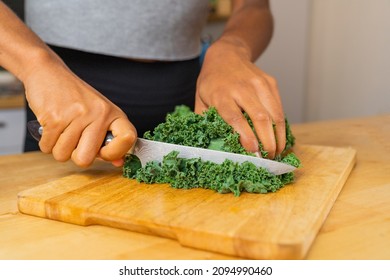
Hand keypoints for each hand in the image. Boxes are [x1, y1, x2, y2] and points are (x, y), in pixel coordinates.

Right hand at [23, 52, 136, 166]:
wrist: (49, 73)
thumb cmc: (75, 98)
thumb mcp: (99, 113)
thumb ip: (108, 138)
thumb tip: (119, 163)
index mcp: (113, 113)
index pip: (128, 139)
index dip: (115, 153)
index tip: (103, 152)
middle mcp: (98, 114)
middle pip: (86, 159)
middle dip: (76, 156)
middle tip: (75, 141)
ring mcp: (76, 116)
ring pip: (63, 155)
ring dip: (58, 148)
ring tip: (62, 129)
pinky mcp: (54, 117)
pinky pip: (47, 147)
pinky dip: (46, 142)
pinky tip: (51, 126)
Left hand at [195, 40, 284, 158]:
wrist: (227, 55)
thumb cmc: (211, 82)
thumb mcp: (200, 100)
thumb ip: (206, 121)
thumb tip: (212, 145)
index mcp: (220, 94)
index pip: (235, 118)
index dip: (245, 136)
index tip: (253, 151)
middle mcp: (241, 88)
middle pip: (259, 117)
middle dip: (267, 141)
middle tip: (268, 158)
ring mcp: (259, 84)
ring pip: (274, 114)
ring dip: (278, 136)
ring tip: (277, 152)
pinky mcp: (270, 83)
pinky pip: (279, 108)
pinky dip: (281, 126)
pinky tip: (279, 138)